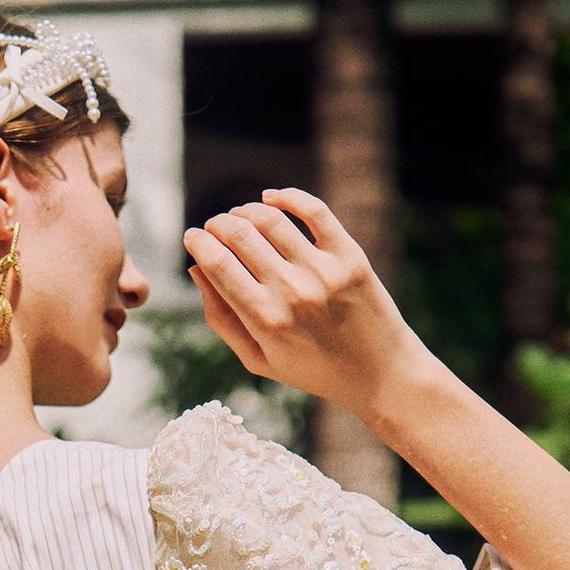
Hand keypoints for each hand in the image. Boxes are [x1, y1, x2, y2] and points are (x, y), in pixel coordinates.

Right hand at [182, 187, 426, 415]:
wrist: (378, 373)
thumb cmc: (312, 370)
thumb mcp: (259, 359)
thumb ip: (222, 319)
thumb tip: (196, 270)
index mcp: (265, 321)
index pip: (218, 265)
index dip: (199, 243)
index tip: (192, 237)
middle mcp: (292, 292)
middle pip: (240, 236)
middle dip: (218, 224)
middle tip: (213, 226)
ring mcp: (323, 271)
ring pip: (271, 219)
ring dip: (246, 210)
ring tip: (239, 215)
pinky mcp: (350, 255)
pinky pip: (314, 210)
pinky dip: (287, 197)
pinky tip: (271, 198)